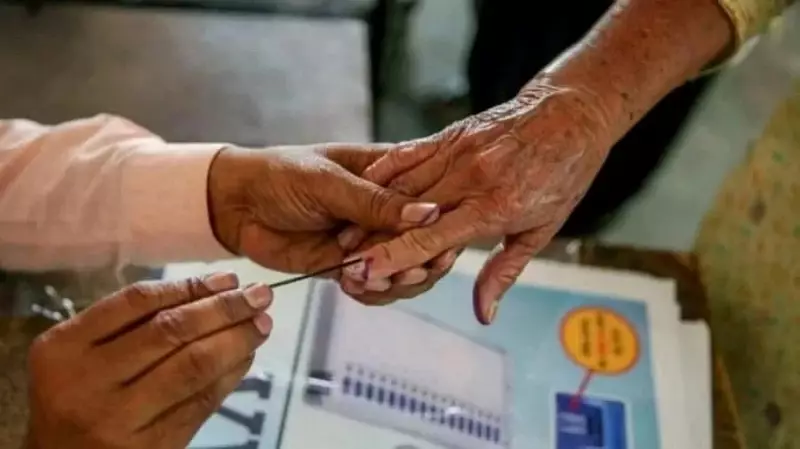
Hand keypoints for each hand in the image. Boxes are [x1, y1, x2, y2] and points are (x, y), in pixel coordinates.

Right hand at [25, 273, 272, 448]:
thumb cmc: (74, 393)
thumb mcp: (81, 351)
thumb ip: (132, 321)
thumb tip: (215, 290)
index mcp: (66, 347)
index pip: (137, 302)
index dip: (190, 286)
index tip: (228, 278)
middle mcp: (91, 382)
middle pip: (170, 331)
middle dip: (224, 309)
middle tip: (259, 295)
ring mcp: (121, 418)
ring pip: (192, 367)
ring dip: (236, 340)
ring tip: (261, 323)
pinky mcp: (152, 446)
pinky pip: (201, 402)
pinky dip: (230, 374)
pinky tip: (246, 356)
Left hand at [207, 145, 439, 276]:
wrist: (235, 204)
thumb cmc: (280, 174)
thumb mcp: (328, 181)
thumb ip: (375, 202)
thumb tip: (428, 214)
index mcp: (391, 174)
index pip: (432, 199)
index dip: (442, 224)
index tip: (442, 244)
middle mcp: (387, 209)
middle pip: (425, 241)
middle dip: (421, 259)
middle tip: (410, 271)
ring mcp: (370, 240)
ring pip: (404, 268)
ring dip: (397, 280)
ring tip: (376, 280)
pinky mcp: (349, 266)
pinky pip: (374, 286)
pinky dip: (371, 292)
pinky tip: (355, 286)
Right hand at [339, 81, 613, 322]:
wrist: (571, 113)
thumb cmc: (562, 176)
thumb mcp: (541, 231)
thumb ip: (504, 273)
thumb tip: (483, 314)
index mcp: (493, 208)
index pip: (430, 239)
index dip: (393, 258)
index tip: (362, 274)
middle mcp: (469, 179)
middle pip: (405, 214)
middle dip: (370, 240)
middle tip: (340, 262)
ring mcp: (456, 152)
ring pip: (400, 184)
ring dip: (369, 210)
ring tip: (343, 233)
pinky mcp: (449, 135)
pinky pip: (407, 154)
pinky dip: (382, 172)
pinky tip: (362, 188)